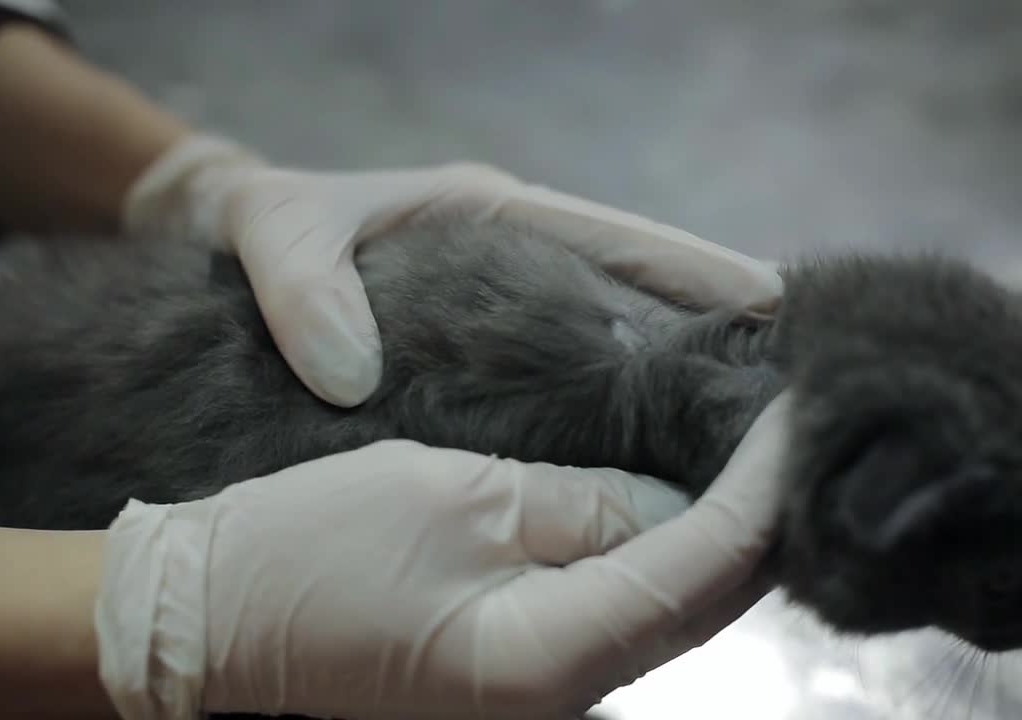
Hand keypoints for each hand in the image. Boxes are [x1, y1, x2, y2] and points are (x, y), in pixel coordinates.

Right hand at [94, 392, 793, 719]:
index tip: (801, 412)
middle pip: (701, 602)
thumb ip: (576, 504)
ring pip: (667, 608)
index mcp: (548, 659)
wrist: (205, 616)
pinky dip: (663, 551)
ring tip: (757, 450)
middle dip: (759, 514)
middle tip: (793, 423)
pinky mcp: (519, 666)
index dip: (760, 490)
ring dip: (719, 532)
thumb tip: (666, 501)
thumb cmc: (314, 547)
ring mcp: (542, 689)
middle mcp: (564, 695)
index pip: (699, 569)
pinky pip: (619, 610)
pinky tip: (684, 496)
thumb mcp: (450, 496)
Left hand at [121, 134, 783, 406]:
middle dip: (715, 332)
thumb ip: (304, 290)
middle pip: (643, 296)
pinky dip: (620, 419)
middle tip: (792, 388)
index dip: (697, 267)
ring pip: (621, 346)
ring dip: (680, 383)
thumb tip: (349, 372)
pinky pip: (575, 388)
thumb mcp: (276, 235)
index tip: (775, 302)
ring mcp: (514, 316)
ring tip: (746, 445)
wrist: (229, 246)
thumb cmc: (262, 228)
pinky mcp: (494, 363)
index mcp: (495, 216)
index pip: (617, 240)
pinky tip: (652, 473)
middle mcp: (523, 267)